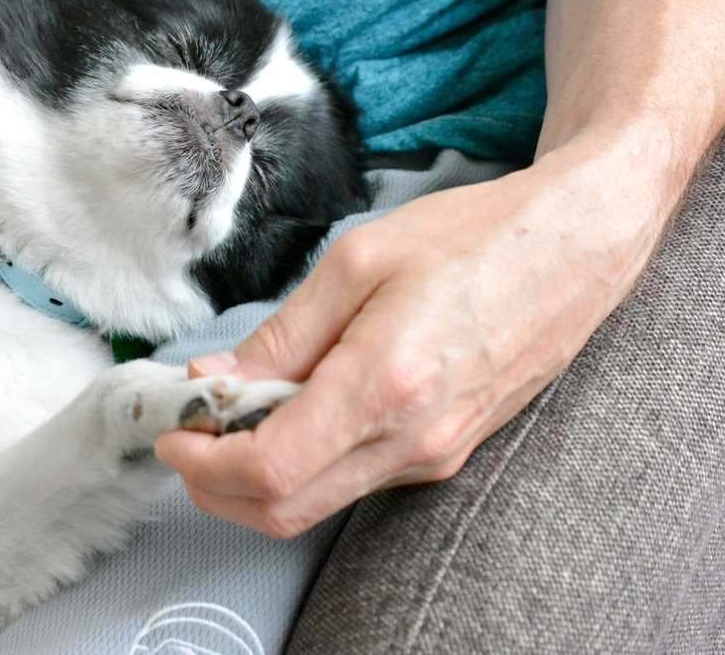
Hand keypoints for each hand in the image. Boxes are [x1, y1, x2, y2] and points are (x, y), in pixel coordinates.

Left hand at [155, 141, 667, 537]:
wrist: (574, 247)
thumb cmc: (472, 237)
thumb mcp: (357, 261)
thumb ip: (282, 334)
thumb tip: (217, 383)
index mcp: (386, 385)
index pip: (268, 470)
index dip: (202, 462)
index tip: (171, 431)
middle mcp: (413, 439)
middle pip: (284, 508)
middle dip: (215, 485)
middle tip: (187, 432)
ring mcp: (434, 454)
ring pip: (317, 500)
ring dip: (255, 475)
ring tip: (232, 411)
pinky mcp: (446, 451)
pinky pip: (354, 477)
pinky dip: (303, 461)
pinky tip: (289, 409)